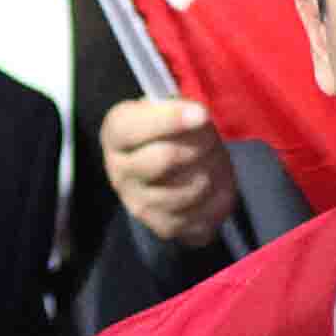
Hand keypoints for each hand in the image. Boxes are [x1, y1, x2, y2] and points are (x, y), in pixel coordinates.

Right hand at [96, 97, 239, 246]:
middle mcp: (119, 174)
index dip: (169, 120)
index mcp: (115, 136)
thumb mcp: (165, 108)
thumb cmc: (166, 131)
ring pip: (192, 187)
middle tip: (212, 138)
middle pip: (166, 158)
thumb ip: (177, 108)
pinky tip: (217, 182)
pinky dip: (220, 195)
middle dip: (201, 144)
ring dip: (216, 169)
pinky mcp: (164, 227)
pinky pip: (204, 214)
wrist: (164, 169)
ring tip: (216, 158)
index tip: (202, 114)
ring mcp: (140, 205)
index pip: (131, 128)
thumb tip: (198, 118)